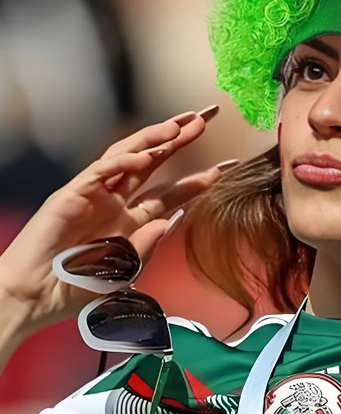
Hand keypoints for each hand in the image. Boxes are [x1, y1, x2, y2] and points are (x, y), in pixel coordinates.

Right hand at [0, 106, 236, 336]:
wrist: (37, 297)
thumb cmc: (79, 288)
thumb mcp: (127, 269)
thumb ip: (149, 243)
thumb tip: (174, 217)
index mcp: (132, 219)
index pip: (172, 192)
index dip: (200, 179)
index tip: (229, 165)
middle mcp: (116, 201)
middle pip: (155, 160)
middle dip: (180, 137)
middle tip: (207, 116)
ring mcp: (95, 194)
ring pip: (129, 155)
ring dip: (155, 137)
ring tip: (182, 124)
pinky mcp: (72, 194)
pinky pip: (102, 171)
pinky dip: (124, 161)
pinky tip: (146, 155)